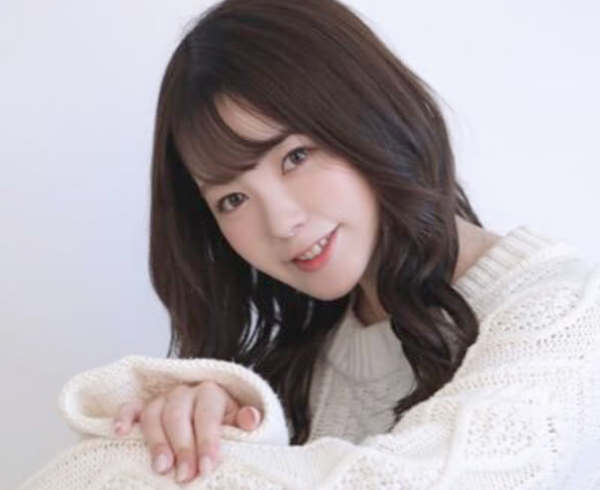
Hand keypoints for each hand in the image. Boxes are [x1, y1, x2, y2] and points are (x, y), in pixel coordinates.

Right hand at [112, 380, 261, 482]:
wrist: (214, 417)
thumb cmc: (226, 425)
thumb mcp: (240, 423)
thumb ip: (246, 421)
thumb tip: (250, 419)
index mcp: (212, 393)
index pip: (207, 414)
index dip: (207, 441)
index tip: (207, 469)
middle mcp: (186, 392)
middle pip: (178, 414)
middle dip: (182, 447)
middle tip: (184, 477)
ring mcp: (163, 398)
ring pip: (154, 413)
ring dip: (155, 441)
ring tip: (160, 468)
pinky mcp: (144, 407)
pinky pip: (130, 407)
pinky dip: (124, 417)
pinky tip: (120, 433)